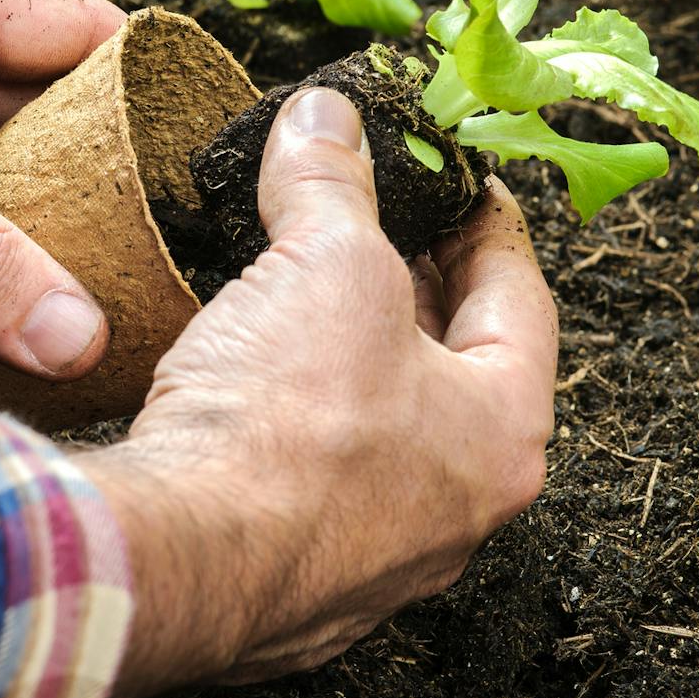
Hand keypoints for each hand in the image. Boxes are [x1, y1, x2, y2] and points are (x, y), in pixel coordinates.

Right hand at [81, 88, 557, 696]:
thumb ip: (333, 182)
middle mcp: (456, 509)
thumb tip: (326, 118)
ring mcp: (376, 557)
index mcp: (503, 434)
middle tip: (379, 227)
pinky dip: (292, 422)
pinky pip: (310, 481)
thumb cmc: (287, 426)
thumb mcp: (324, 262)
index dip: (487, 225)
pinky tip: (248, 381)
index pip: (520, 301)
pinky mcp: (295, 580)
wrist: (178, 559)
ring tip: (303, 290)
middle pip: (452, 370)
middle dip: (411, 289)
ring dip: (347, 358)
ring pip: (380, 432)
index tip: (462, 185)